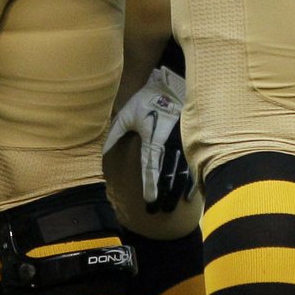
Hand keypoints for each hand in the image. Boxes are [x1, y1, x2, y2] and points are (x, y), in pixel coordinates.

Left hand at [104, 65, 191, 212]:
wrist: (172, 83)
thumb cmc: (146, 99)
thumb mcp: (126, 113)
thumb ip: (115, 133)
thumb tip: (102, 151)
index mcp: (154, 137)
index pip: (152, 166)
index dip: (151, 185)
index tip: (149, 201)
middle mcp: (170, 143)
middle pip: (168, 173)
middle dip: (164, 194)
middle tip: (157, 211)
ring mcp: (182, 143)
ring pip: (182, 172)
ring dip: (176, 191)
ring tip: (169, 208)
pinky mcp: (189, 142)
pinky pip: (193, 164)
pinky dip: (192, 181)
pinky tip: (190, 196)